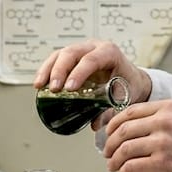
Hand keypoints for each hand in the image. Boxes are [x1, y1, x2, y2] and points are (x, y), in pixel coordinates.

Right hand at [33, 39, 151, 99]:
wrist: (131, 78)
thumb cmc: (129, 85)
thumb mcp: (124, 97)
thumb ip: (111, 110)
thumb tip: (95, 124)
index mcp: (110, 52)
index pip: (92, 59)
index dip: (79, 72)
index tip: (69, 88)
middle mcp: (94, 47)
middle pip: (72, 53)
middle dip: (60, 71)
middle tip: (54, 89)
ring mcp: (82, 49)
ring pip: (60, 54)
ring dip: (48, 70)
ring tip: (39, 86)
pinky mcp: (72, 56)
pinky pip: (56, 59)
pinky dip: (46, 70)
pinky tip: (39, 83)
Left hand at [103, 100, 171, 171]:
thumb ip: (163, 122)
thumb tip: (136, 133)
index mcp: (169, 108)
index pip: (129, 112)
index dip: (114, 125)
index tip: (109, 134)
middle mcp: (164, 122)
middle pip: (122, 129)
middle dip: (110, 143)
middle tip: (108, 153)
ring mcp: (162, 143)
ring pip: (123, 149)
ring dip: (114, 160)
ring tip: (113, 166)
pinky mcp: (162, 165)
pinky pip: (130, 167)